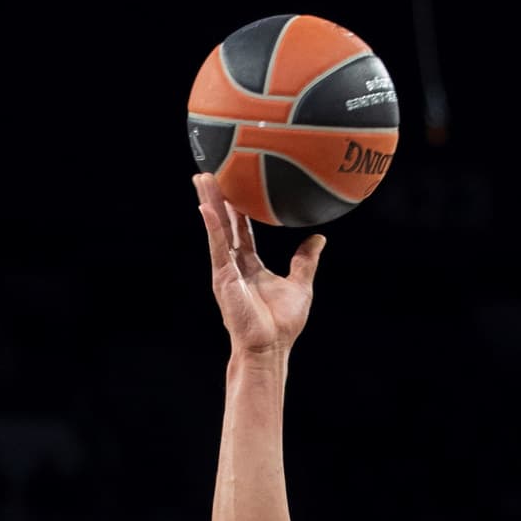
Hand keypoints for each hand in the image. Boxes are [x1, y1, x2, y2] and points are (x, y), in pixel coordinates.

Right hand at [194, 171, 324, 354]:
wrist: (270, 347)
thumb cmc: (283, 324)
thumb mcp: (300, 285)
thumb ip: (306, 261)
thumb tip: (318, 239)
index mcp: (250, 267)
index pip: (242, 231)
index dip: (238, 208)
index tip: (235, 186)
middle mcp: (234, 266)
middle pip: (224, 224)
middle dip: (217, 198)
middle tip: (210, 172)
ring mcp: (226, 271)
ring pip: (216, 229)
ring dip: (209, 203)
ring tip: (202, 178)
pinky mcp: (223, 278)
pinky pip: (217, 247)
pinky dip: (212, 227)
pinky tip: (206, 207)